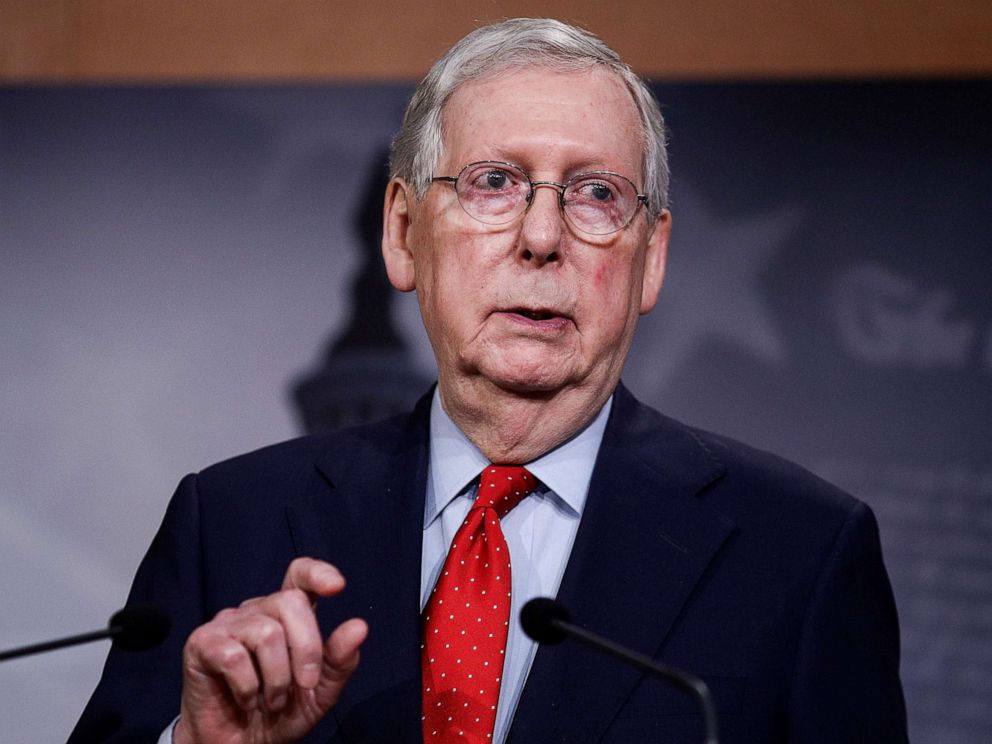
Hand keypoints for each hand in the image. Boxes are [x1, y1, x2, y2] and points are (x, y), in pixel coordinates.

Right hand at [174, 558, 367, 743]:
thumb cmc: (278, 714)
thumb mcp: (319, 692)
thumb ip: (339, 661)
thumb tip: (359, 626)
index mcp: (286, 615)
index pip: (299, 574)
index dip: (317, 573)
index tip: (337, 587)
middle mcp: (256, 611)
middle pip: (291, 602)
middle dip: (308, 649)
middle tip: (305, 685)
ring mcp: (227, 624)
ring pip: (266, 632)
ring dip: (277, 678)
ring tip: (271, 701)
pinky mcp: (202, 644)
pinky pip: (234, 657)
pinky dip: (248, 688)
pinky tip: (246, 700)